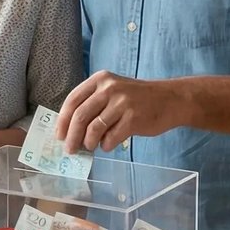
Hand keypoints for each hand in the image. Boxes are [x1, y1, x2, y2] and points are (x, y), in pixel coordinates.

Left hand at [56, 71, 182, 153]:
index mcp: (100, 80)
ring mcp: (121, 103)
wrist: (170, 100)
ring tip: (91, 147)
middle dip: (71, 137)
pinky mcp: (132, 119)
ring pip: (93, 129)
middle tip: (70, 150)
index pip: (73, 100)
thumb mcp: (114, 91)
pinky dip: (106, 146)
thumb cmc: (138, 98)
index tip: (59, 135)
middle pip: (80, 116)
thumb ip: (93, 104)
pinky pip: (110, 139)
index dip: (63, 120)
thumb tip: (71, 129)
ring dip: (88, 143)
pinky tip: (109, 145)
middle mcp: (109, 88)